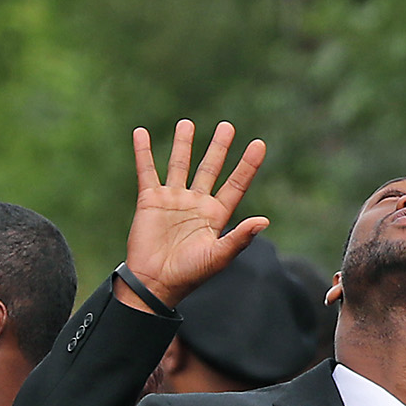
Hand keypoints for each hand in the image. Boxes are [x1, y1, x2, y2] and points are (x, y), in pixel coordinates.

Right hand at [119, 119, 268, 311]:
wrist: (156, 282)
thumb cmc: (191, 274)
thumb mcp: (219, 256)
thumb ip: (240, 237)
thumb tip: (264, 221)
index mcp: (217, 215)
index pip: (236, 184)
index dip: (247, 165)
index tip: (259, 144)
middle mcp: (197, 203)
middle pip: (210, 168)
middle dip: (219, 148)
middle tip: (227, 126)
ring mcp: (173, 200)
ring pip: (180, 165)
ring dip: (184, 144)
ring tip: (187, 123)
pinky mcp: (150, 200)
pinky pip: (147, 170)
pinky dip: (144, 152)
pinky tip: (141, 133)